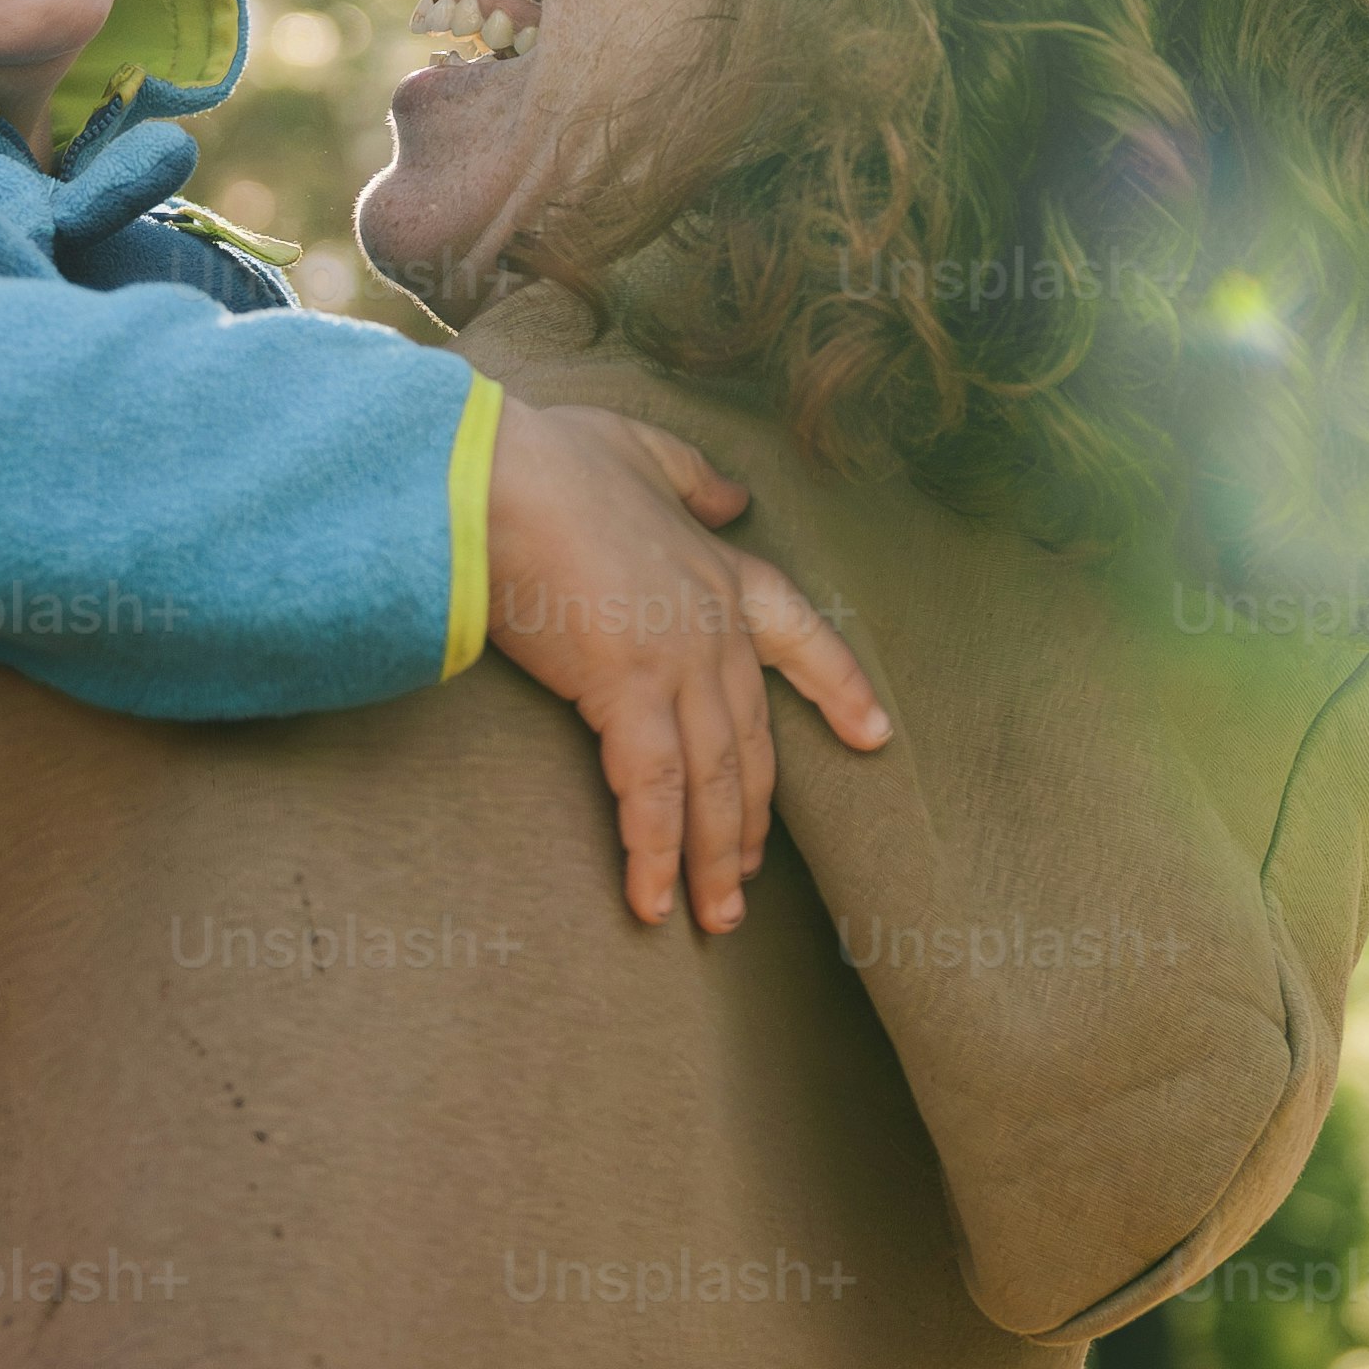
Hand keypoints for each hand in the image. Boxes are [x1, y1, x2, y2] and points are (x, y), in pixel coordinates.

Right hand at [480, 394, 891, 934]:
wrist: (493, 478)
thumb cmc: (546, 459)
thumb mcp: (637, 450)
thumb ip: (692, 477)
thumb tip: (735, 496)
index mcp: (721, 572)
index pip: (801, 637)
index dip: (838, 688)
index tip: (875, 735)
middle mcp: (714, 626)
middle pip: (752, 742)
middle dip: (751, 817)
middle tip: (746, 876)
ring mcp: (678, 662)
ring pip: (713, 783)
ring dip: (713, 859)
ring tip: (715, 919)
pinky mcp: (626, 692)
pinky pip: (653, 795)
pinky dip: (657, 854)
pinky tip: (651, 903)